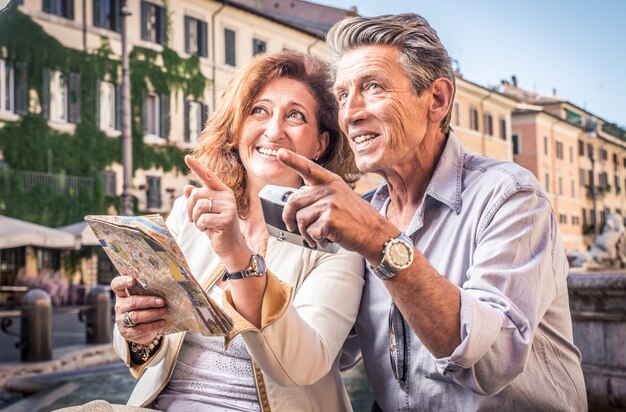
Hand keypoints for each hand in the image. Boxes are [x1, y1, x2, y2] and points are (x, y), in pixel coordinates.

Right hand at [111, 275, 167, 344]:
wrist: (139, 328)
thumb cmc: (144, 306)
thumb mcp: (143, 296)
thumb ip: (149, 288)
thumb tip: (167, 277)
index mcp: (122, 294)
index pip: (116, 285)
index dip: (123, 281)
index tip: (133, 280)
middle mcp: (119, 306)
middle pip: (132, 302)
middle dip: (148, 301)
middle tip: (162, 301)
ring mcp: (121, 319)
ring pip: (135, 316)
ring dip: (152, 313)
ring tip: (165, 311)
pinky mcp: (127, 332)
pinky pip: (140, 329)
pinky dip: (153, 325)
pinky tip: (163, 322)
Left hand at [184, 155, 252, 271]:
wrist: (230, 245)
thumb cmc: (215, 227)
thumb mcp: (203, 212)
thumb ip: (197, 199)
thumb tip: (187, 187)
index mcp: (222, 191)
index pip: (208, 176)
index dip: (197, 167)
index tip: (186, 158)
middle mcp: (227, 196)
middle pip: (197, 194)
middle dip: (190, 208)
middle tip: (194, 219)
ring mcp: (228, 207)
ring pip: (199, 206)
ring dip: (195, 219)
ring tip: (202, 224)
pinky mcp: (227, 219)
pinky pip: (203, 219)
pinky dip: (200, 226)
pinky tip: (208, 230)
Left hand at [277, 149, 395, 262]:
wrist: (375, 234)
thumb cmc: (356, 220)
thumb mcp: (341, 199)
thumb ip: (321, 197)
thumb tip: (296, 208)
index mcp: (332, 182)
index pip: (309, 168)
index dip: (293, 160)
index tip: (280, 153)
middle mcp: (330, 189)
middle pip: (294, 201)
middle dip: (289, 218)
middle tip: (291, 227)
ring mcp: (330, 203)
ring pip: (301, 219)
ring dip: (306, 233)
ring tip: (318, 236)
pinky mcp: (330, 219)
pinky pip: (310, 232)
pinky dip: (316, 240)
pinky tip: (327, 239)